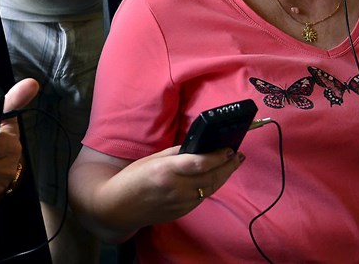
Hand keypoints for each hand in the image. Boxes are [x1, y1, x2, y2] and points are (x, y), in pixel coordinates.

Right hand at [117, 145, 242, 221]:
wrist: (120, 206)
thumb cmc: (132, 178)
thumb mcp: (152, 159)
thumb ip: (175, 154)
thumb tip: (197, 147)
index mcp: (166, 171)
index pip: (199, 163)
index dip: (217, 156)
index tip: (229, 149)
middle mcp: (176, 188)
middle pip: (210, 177)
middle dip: (227, 165)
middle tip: (238, 155)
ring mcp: (181, 203)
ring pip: (210, 188)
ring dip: (223, 176)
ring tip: (232, 164)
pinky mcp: (182, 212)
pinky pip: (202, 197)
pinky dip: (211, 186)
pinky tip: (216, 177)